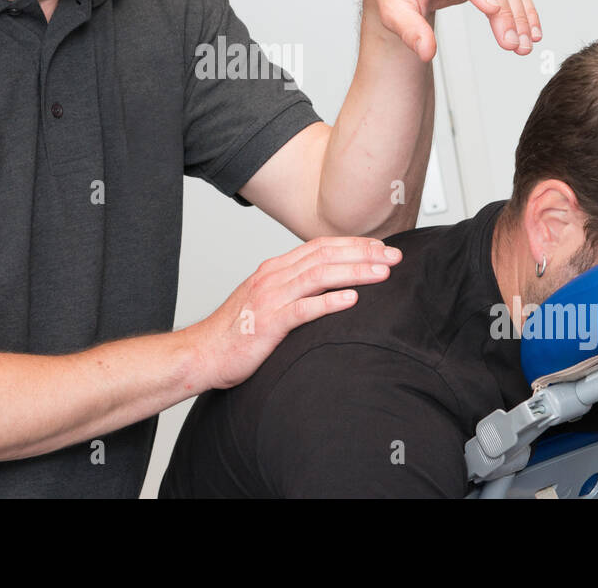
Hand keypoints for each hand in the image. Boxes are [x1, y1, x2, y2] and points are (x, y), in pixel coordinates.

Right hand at [190, 237, 401, 390]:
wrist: (203, 353)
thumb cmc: (237, 332)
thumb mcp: (267, 300)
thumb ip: (293, 289)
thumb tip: (328, 285)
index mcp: (274, 268)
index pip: (320, 246)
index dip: (353, 244)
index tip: (381, 247)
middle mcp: (273, 276)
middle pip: (325, 255)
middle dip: (363, 253)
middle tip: (393, 256)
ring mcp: (270, 298)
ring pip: (319, 276)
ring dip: (354, 272)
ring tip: (382, 273)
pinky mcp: (269, 323)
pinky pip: (303, 309)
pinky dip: (329, 302)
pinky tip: (352, 299)